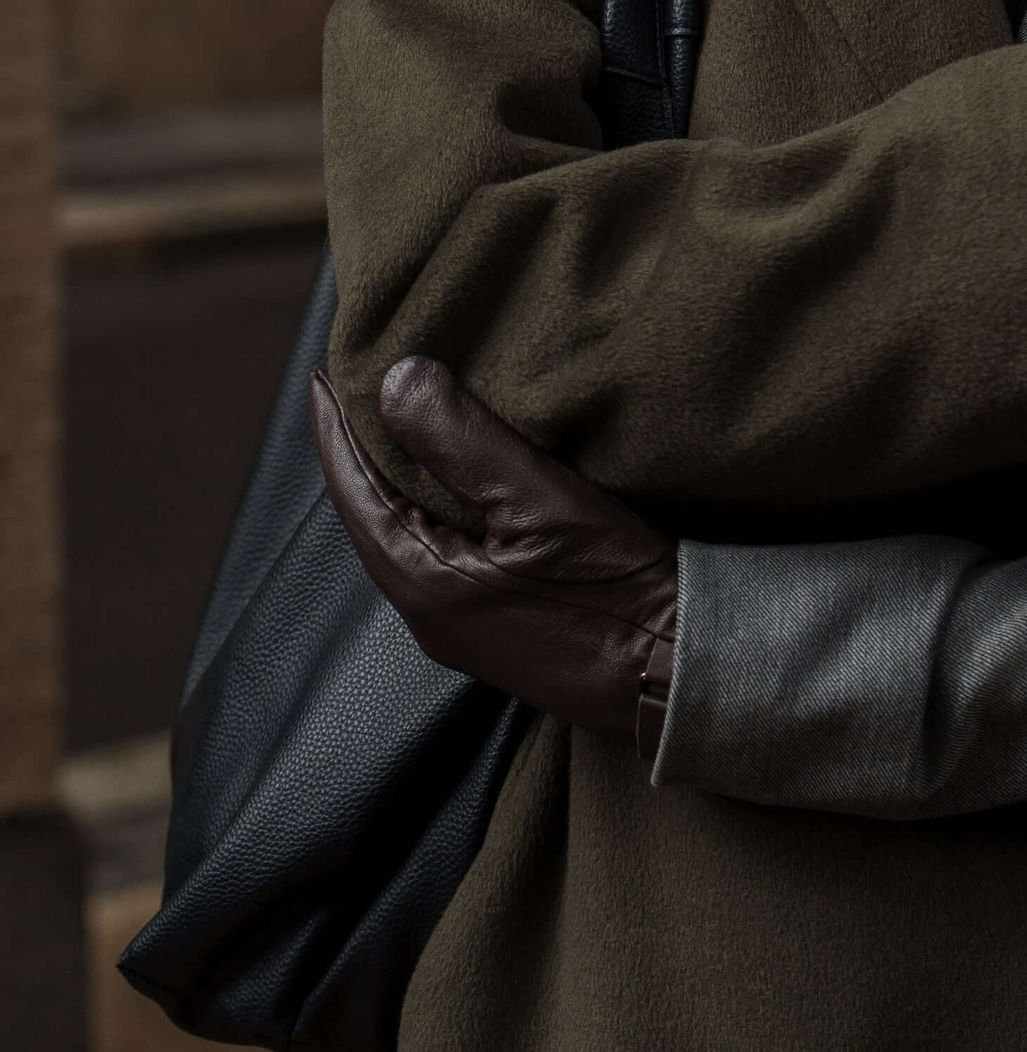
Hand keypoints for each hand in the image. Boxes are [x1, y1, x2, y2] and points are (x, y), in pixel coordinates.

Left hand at [310, 358, 676, 751]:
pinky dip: (437, 505)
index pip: (354, 491)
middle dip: (366, 449)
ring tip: (405, 421)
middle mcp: (427, 613)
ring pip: (409, 534)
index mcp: (422, 582)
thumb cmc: (616, 594)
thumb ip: (464, 442)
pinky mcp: (499, 627)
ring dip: (402, 477)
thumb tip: (395, 380)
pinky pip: (443, 552)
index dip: (336, 428)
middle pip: (375, 514)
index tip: (322, 375)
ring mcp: (463, 627)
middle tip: (360, 385)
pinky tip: (463, 480)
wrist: (678, 676)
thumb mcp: (542, 502)